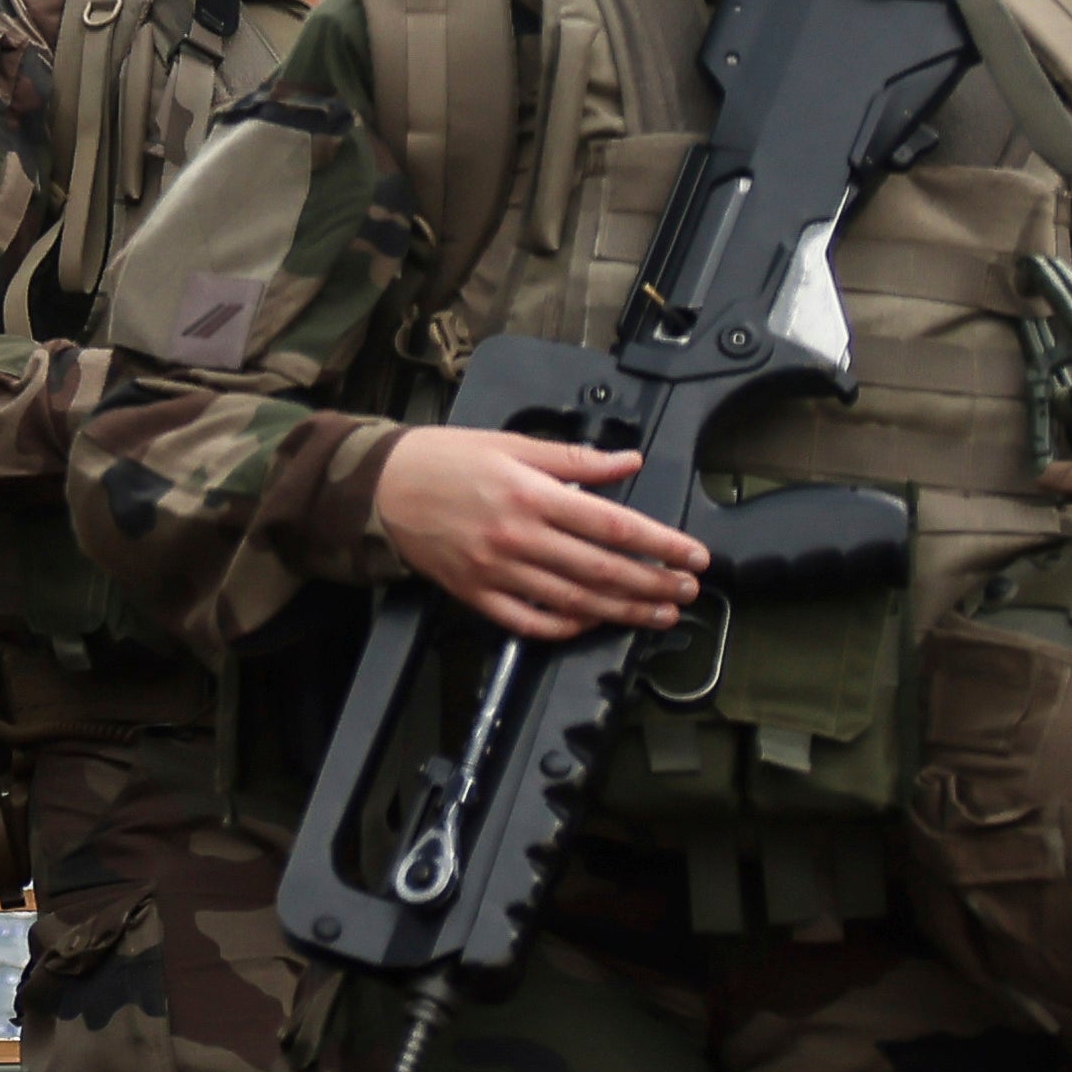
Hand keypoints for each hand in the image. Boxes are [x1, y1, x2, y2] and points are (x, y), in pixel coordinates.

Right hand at [372, 424, 709, 641]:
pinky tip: (594, 622)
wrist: (378, 487)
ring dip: (624, 610)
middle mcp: (517, 536)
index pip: (612, 525)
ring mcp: (496, 570)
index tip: (692, 554)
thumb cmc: (442, 460)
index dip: (660, 544)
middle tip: (687, 590)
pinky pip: (529, 621)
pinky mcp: (476, 593)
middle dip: (653, 583)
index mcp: (530, 494)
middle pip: (602, 569)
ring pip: (575, 600)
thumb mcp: (510, 444)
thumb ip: (573, 458)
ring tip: (659, 613)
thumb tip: (627, 462)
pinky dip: (567, 627)